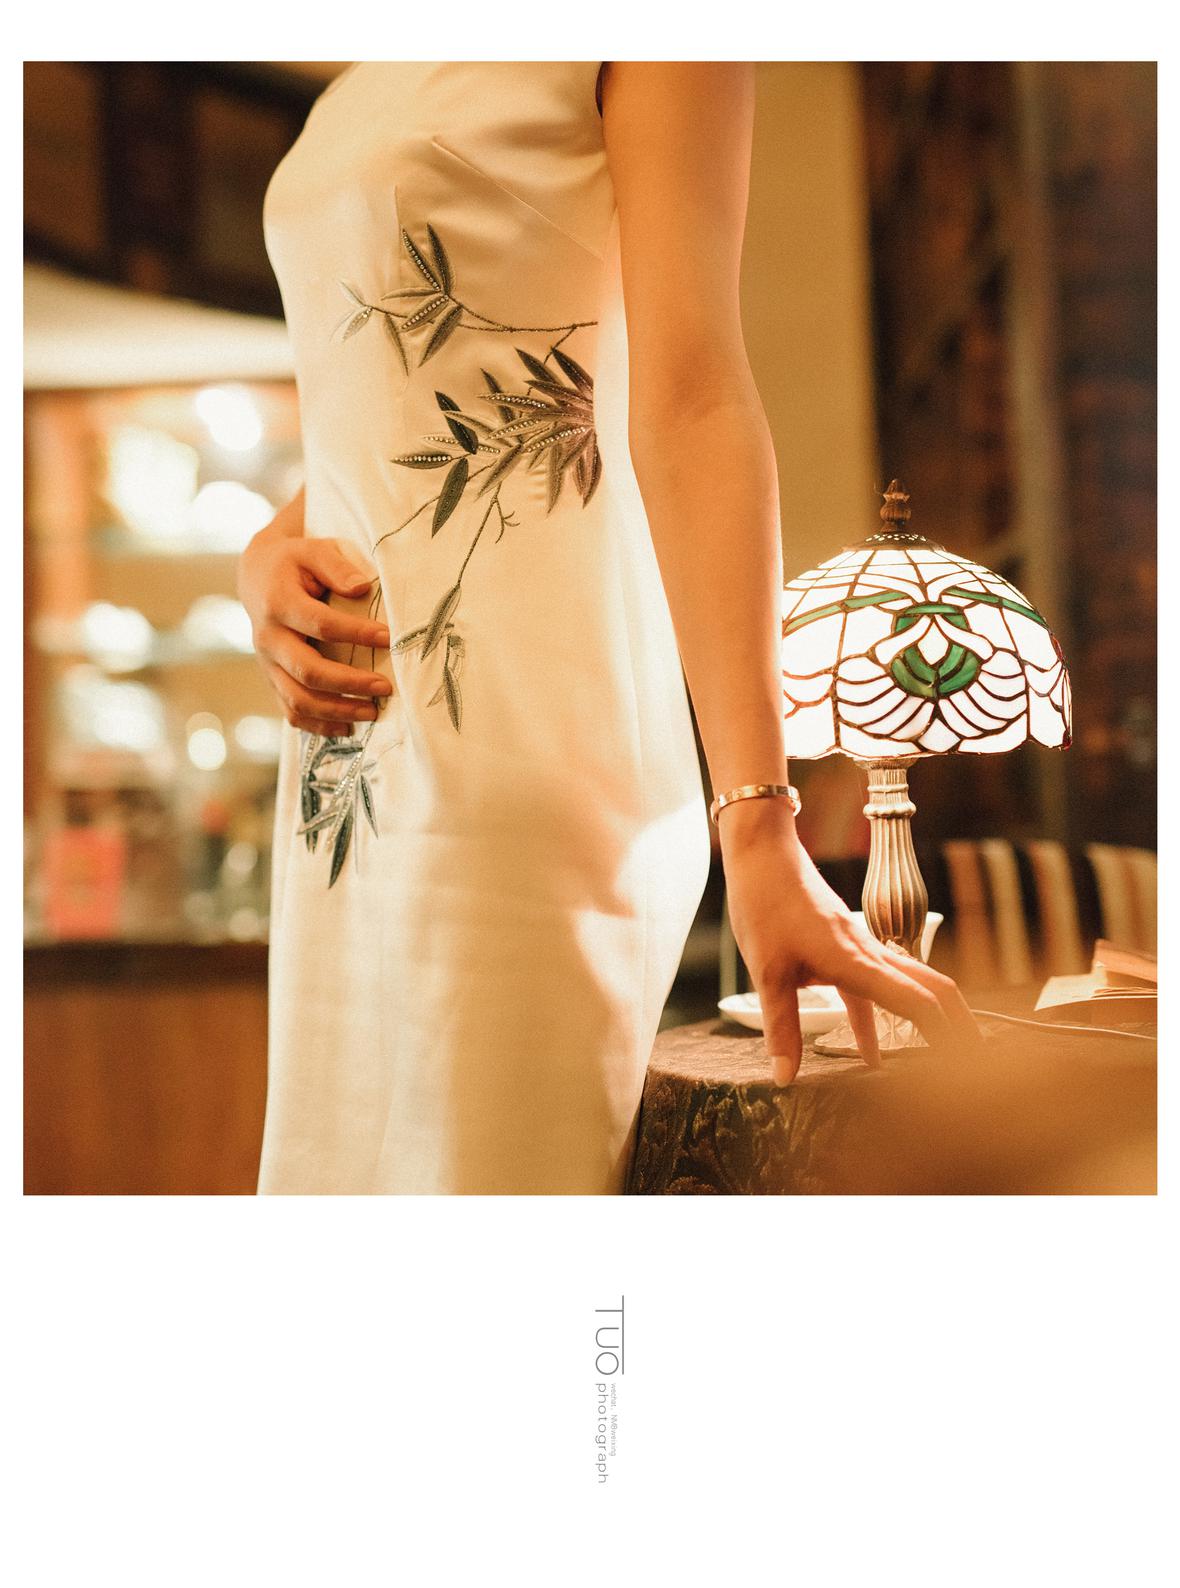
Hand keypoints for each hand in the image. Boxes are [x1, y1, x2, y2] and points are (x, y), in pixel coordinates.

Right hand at [237, 522, 392, 735]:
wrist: (257, 577)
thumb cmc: (295, 563)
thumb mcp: (313, 551)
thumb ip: (336, 567)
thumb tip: (362, 587)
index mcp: (278, 603)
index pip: (320, 625)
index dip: (356, 634)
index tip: (389, 638)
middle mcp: (268, 638)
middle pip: (308, 671)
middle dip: (349, 684)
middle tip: (385, 687)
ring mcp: (267, 664)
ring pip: (298, 699)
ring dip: (337, 711)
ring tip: (373, 713)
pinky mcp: (272, 679)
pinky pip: (291, 711)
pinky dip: (318, 725)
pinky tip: (348, 728)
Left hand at [718, 796, 981, 1083]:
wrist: (763, 854)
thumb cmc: (765, 904)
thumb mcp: (767, 972)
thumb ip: (781, 1027)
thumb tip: (784, 1077)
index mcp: (857, 960)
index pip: (918, 1001)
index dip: (944, 1034)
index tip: (962, 1066)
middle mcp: (870, 952)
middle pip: (933, 988)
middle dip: (959, 1025)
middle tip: (978, 1064)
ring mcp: (861, 947)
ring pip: (911, 984)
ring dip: (930, 1018)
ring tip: (941, 1057)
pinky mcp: (846, 946)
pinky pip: (874, 988)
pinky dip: (878, 1021)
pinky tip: (870, 1053)